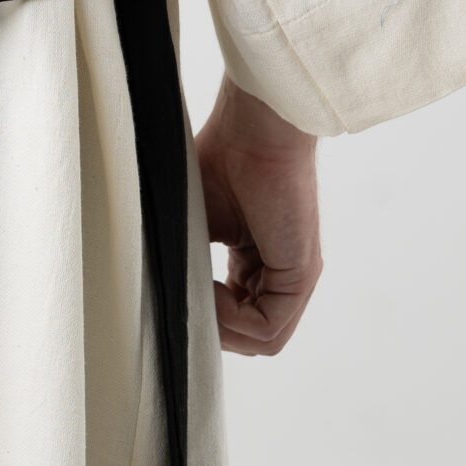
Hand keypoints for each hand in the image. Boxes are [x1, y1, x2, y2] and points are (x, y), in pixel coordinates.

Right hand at [195, 74, 321, 355]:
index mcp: (256, 258)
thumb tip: (164, 301)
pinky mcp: (301, 273)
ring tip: (196, 295)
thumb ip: (188, 263)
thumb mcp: (194, 221)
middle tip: (182, 305)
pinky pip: (269, 328)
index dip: (206, 318)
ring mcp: (295, 275)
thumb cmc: (220, 156)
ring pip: (261, 339)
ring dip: (222, 328)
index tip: (175, 299)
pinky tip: (211, 293)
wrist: (252, 126)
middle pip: (250, 334)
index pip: (237, 315)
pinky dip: (234, 322)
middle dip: (214, 331)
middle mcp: (280, 271)